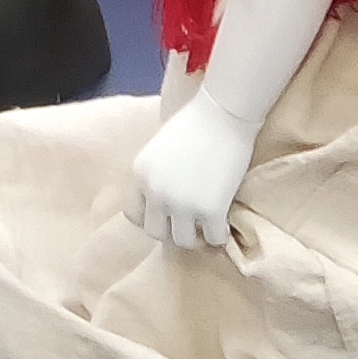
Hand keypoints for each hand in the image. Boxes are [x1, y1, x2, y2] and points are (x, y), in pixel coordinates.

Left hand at [125, 85, 257, 249]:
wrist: (221, 116)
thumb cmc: (192, 126)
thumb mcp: (158, 152)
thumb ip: (155, 177)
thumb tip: (164, 205)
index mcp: (139, 175)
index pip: (133, 215)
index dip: (152, 217)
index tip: (167, 214)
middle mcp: (155, 192)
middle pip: (155, 232)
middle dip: (172, 230)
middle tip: (189, 222)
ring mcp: (182, 204)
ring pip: (182, 241)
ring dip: (195, 236)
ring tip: (206, 224)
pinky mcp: (211, 210)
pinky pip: (213, 239)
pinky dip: (219, 236)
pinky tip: (224, 224)